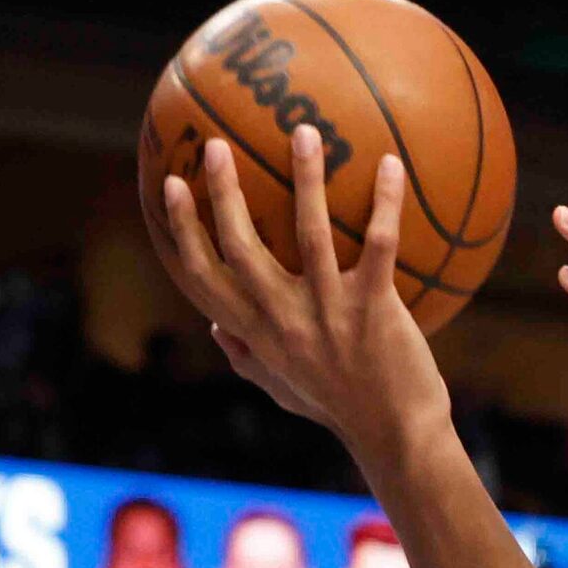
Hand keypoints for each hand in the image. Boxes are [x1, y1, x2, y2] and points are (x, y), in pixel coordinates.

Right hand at [159, 128, 448, 463]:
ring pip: (310, 232)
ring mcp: (329, 313)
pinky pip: (380, 244)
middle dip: (223, 191)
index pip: (204, 278)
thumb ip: (247, 359)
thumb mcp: (282, 389)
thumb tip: (215, 328)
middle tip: (215, 144)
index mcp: (257, 335)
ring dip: (306, 178)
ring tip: (304, 132)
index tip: (171, 186)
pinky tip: (389, 164)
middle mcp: (284, 320)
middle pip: (240, 246)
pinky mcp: (375, 310)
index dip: (183, 230)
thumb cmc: (339, 408)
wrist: (395, 435)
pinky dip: (386, 202)